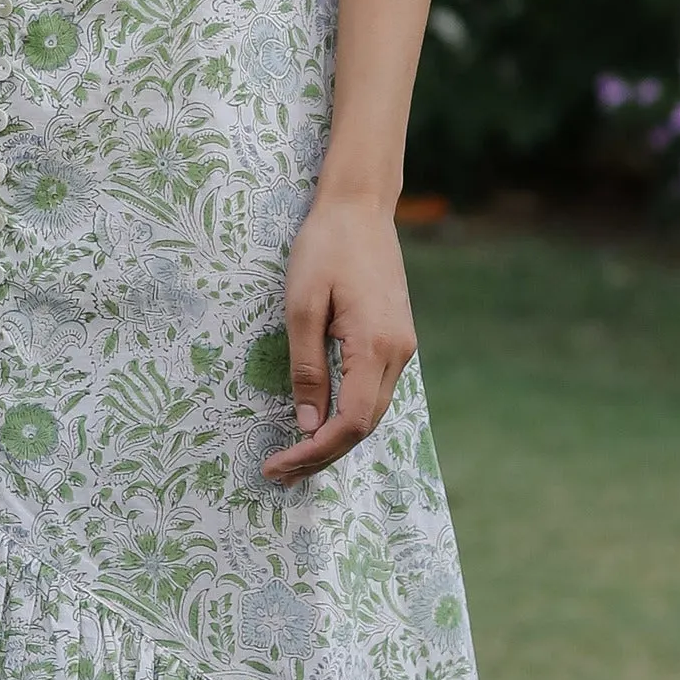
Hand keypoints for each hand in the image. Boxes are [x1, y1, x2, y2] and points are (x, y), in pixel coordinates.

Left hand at [261, 189, 416, 487]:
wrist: (361, 207)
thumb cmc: (325, 248)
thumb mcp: (301, 306)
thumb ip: (306, 368)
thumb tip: (306, 423)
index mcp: (374, 347)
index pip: (349, 423)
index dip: (315, 451)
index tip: (279, 465)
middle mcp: (397, 353)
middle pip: (364, 426)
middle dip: (321, 454)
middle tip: (278, 472)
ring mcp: (402, 347)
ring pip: (371, 412)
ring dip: (334, 439)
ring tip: (294, 457)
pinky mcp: (396, 339)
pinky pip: (373, 391)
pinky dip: (347, 415)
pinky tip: (320, 422)